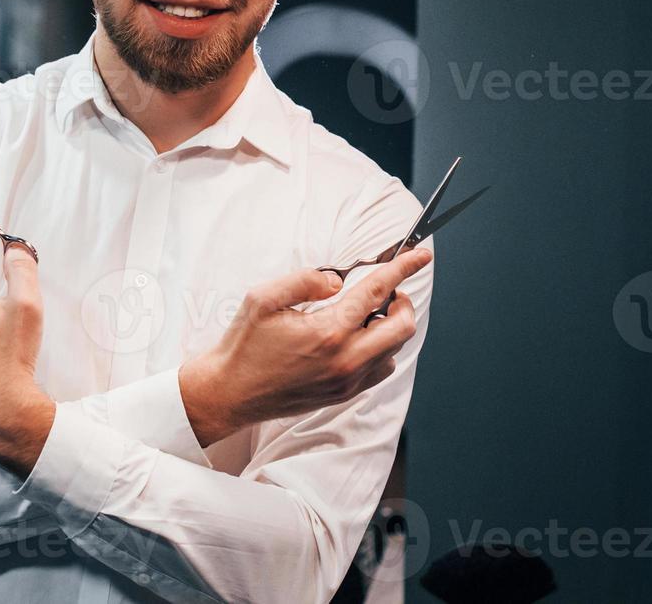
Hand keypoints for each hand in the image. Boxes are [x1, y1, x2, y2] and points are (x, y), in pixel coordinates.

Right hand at [179, 246, 430, 446]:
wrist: (231, 392)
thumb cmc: (244, 344)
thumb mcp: (264, 298)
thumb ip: (306, 280)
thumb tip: (338, 280)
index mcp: (328, 332)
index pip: (377, 292)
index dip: (403, 269)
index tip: (420, 255)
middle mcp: (345, 360)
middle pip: (402, 327)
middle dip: (402, 301)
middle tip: (387, 291)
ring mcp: (347, 382)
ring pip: (394, 350)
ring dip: (390, 327)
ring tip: (366, 315)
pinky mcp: (343, 395)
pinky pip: (380, 370)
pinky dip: (380, 350)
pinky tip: (358, 339)